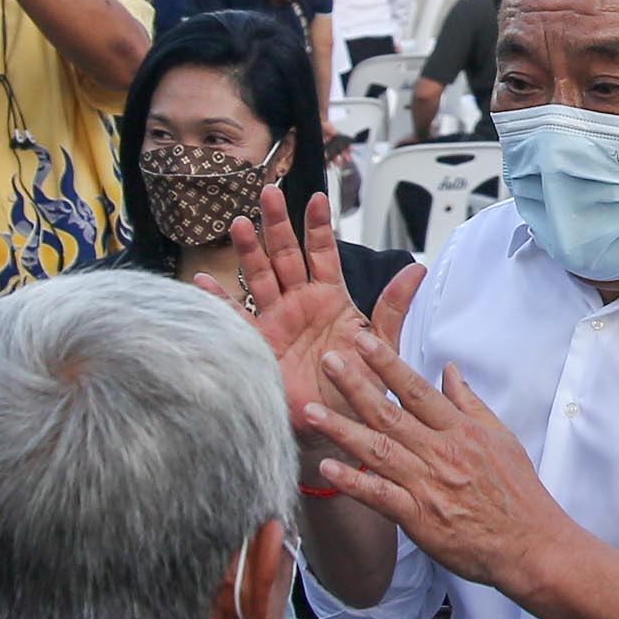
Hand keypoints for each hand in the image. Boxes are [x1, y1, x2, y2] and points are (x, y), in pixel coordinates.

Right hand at [220, 191, 418, 453]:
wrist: (336, 427)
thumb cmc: (359, 387)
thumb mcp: (381, 345)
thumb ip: (393, 307)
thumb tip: (417, 269)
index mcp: (329, 299)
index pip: (322, 253)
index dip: (318, 225)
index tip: (317, 197)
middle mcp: (299, 304)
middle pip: (285, 255)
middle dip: (276, 224)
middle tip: (269, 191)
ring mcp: (275, 321)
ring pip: (260, 277)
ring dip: (249, 250)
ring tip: (239, 223)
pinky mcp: (258, 345)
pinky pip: (235, 320)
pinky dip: (217, 302)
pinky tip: (201, 283)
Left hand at [305, 331, 568, 597]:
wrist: (530, 545)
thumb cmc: (517, 493)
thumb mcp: (501, 437)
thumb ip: (469, 403)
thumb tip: (449, 370)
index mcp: (460, 430)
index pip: (417, 389)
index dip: (387, 363)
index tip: (361, 341)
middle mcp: (441, 453)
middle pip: (390, 413)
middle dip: (355, 385)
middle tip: (327, 361)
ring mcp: (428, 485)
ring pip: (377, 451)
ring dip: (341, 430)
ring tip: (310, 411)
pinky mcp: (419, 519)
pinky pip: (380, 496)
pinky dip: (353, 482)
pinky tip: (326, 468)